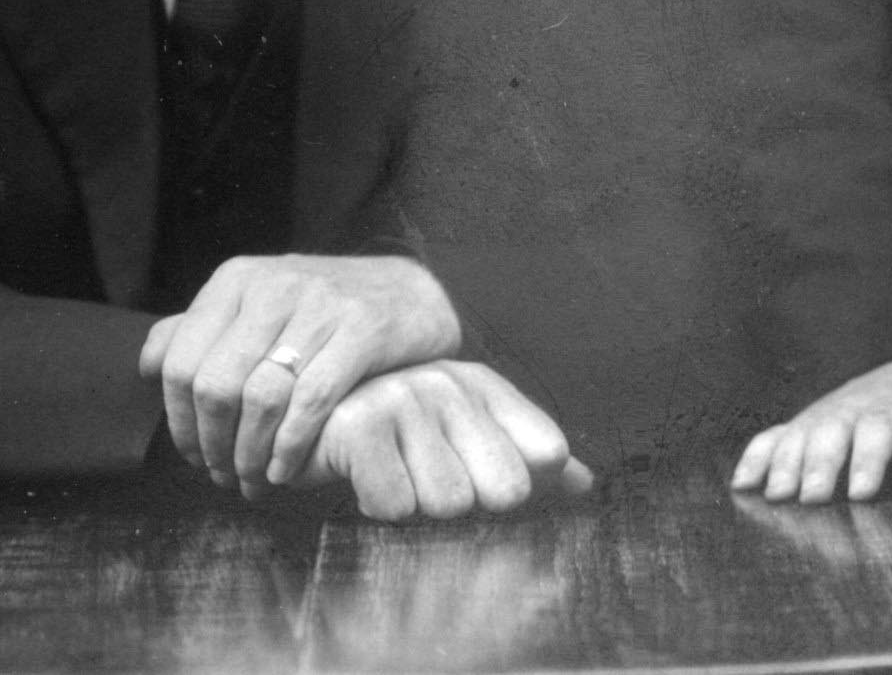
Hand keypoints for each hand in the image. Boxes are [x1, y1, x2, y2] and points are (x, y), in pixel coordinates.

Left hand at [140, 253, 461, 493]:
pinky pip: (310, 402)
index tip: (192, 456)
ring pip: (260, 399)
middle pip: (216, 386)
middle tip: (223, 477)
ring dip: (250, 455)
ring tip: (254, 481)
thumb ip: (205, 332)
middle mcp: (272, 286)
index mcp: (236, 281)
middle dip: (213, 446)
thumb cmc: (325, 312)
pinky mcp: (362, 328)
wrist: (411, 293)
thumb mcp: (261, 307)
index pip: (180, 363)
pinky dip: (291, 448)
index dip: (179, 422)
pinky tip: (286, 470)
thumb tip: (150, 364)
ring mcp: (319, 305)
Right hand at [286, 360, 592, 521]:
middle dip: (470, 502)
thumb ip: (527, 458)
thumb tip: (586, 484)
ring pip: (450, 502)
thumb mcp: (466, 439)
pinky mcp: (360, 428)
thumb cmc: (396, 437)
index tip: (490, 481)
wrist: (305, 423)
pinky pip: (397, 505)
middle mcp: (451, 384)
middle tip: (430, 481)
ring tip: (395, 475)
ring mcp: (405, 399)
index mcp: (484, 385)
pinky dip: (380, 507)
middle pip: (505, 488)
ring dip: (420, 505)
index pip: (546, 450)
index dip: (524, 482)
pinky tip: (364, 479)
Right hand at [732, 360, 891, 504]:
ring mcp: (823, 416)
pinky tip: (742, 484)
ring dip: (785, 463)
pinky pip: (773, 436)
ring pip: (799, 435)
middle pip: (832, 433)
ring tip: (778, 495)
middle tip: (813, 498)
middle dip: (821, 465)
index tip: (863, 491)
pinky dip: (755, 457)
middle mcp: (852, 409)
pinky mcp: (803, 425)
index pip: (880, 429)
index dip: (870, 459)